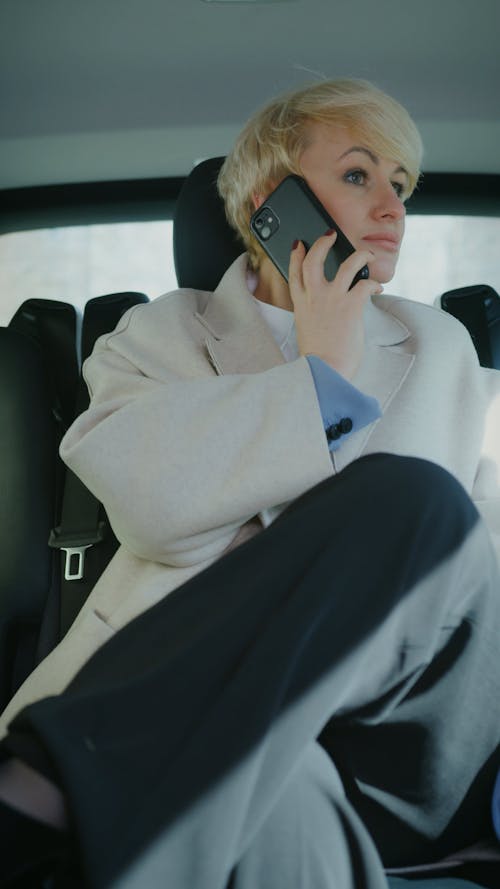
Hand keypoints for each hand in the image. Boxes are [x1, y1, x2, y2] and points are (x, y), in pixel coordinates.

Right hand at [288, 231, 381, 379]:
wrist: (323, 371)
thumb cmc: (318, 359)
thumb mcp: (308, 332)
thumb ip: (315, 316)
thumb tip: (331, 311)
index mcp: (301, 305)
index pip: (294, 273)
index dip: (296, 256)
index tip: (298, 245)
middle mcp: (314, 298)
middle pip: (314, 259)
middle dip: (322, 243)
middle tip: (330, 235)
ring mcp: (332, 299)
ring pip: (346, 265)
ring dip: (359, 255)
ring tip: (366, 254)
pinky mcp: (350, 306)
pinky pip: (364, 284)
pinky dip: (374, 283)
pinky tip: (378, 287)